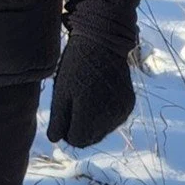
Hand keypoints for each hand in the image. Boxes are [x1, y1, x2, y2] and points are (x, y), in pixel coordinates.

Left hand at [47, 32, 134, 148]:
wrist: (103, 43)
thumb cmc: (75, 67)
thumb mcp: (61, 92)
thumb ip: (58, 119)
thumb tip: (55, 140)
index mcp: (90, 117)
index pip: (76, 140)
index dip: (66, 130)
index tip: (62, 113)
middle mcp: (110, 118)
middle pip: (90, 138)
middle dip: (79, 127)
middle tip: (71, 104)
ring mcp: (122, 112)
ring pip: (103, 130)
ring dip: (92, 122)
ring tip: (84, 97)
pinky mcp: (129, 104)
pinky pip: (114, 119)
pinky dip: (104, 114)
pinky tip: (97, 96)